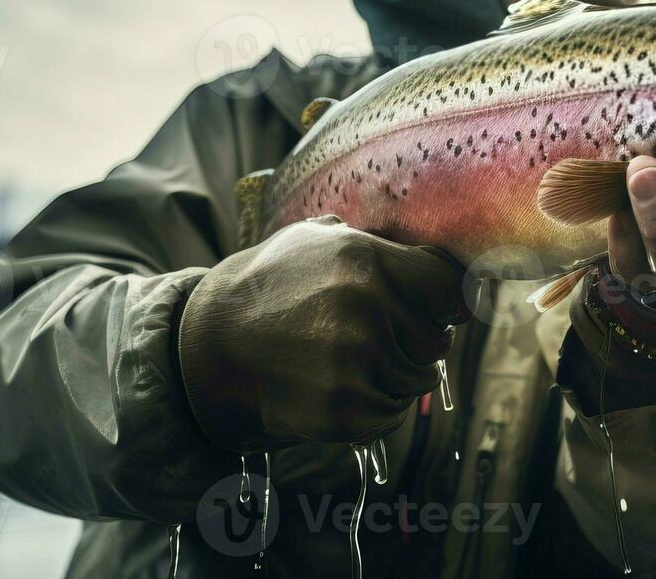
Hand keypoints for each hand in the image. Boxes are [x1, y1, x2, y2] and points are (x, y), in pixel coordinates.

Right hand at [177, 216, 470, 450]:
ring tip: (348, 361)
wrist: (204, 349)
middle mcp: (367, 310)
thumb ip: (375, 242)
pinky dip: (374, 407)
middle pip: (436, 340)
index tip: (442, 310)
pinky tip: (338, 387)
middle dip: (414, 341)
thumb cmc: (266, 287)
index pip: (451, 288)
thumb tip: (436, 259)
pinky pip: (391, 414)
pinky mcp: (343, 411)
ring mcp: (356, 364)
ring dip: (394, 376)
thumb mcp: (313, 240)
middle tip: (377, 337)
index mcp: (368, 260)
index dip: (449, 302)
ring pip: (417, 380)